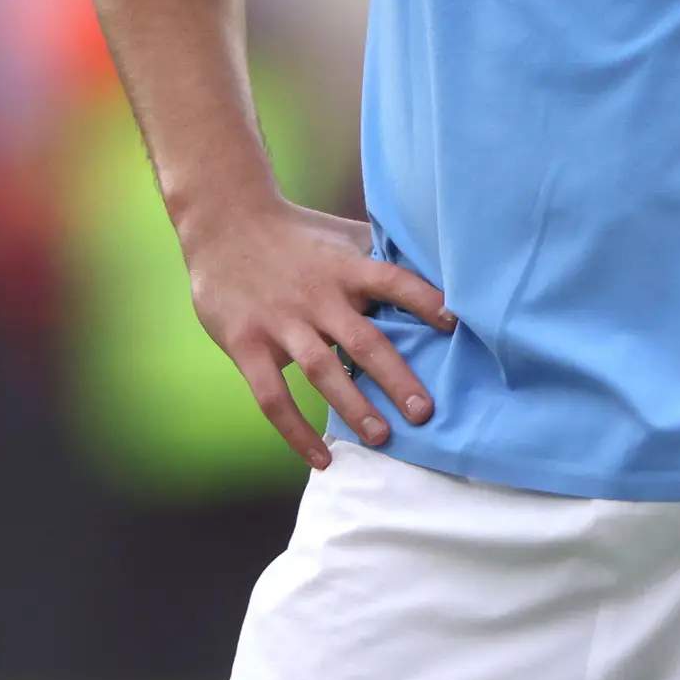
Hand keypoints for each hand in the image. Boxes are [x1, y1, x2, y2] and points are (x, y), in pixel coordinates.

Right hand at [178, 195, 454, 468]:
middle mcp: (317, 296)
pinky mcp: (247, 344)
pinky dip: (295, 432)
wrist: (225, 221)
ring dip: (353, 406)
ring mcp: (281, 322)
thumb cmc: (297, 233)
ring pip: (321, 371)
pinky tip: (321, 458)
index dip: (424, 300)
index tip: (455, 324)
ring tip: (382, 437)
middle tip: (425, 412)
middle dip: (397, 378)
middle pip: (364, 340)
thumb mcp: (342, 237)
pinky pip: (273, 397)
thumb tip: (436, 274)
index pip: (392, 281)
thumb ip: (380, 258)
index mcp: (345, 268)